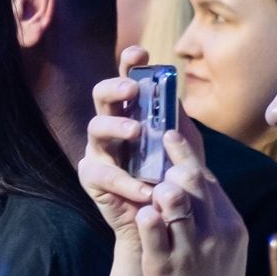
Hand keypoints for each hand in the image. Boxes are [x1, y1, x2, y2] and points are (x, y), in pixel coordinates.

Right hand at [77, 47, 162, 251]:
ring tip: (136, 132)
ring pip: (95, 128)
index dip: (128, 63)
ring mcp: (99, 151)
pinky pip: (103, 174)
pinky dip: (126, 182)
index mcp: (132, 113)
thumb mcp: (184, 150)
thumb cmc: (172, 180)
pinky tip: (146, 189)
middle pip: (101, 96)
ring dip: (116, 127)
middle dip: (115, 88)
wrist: (163, 223)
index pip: (126, 80)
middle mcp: (111, 127)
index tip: (140, 52)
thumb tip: (174, 95)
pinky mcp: (92, 178)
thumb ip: (180, 125)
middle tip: (132, 90)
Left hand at [131, 114, 247, 275]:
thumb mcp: (228, 253)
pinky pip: (150, 226)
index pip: (208, 178)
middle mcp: (215, 233)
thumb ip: (215, 218)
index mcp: (232, 226)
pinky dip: (143, 214)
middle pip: (191, 178)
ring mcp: (189, 249)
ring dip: (156, 185)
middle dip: (169, 159)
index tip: (169, 134)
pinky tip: (140, 213)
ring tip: (149, 187)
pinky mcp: (163, 265)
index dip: (185, 153)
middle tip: (150, 146)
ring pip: (171, 196)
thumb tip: (196, 184)